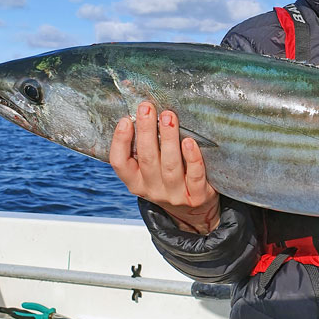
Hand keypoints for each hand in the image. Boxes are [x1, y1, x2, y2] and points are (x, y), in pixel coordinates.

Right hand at [109, 102, 219, 233]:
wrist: (195, 210)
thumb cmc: (171, 180)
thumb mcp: (151, 170)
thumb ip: (145, 149)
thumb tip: (142, 113)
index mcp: (136, 182)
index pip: (120, 163)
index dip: (120, 142)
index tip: (126, 120)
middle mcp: (153, 190)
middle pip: (147, 159)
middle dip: (146, 131)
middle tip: (147, 107)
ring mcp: (175, 194)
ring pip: (170, 165)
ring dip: (168, 139)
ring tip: (168, 116)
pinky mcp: (198, 195)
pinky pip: (195, 176)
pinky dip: (192, 158)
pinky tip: (190, 141)